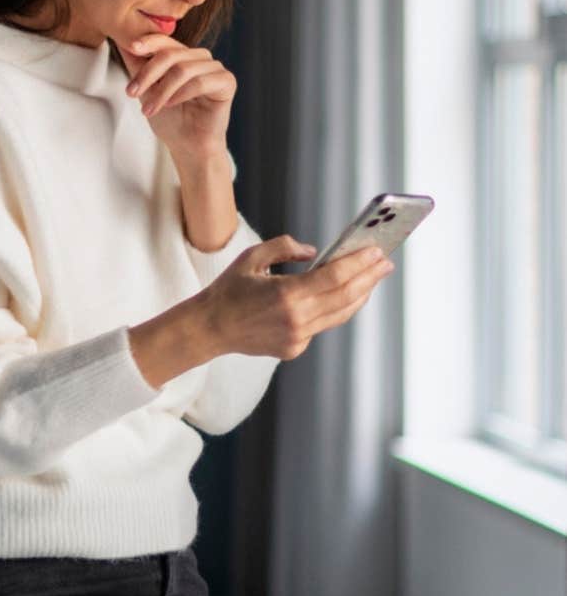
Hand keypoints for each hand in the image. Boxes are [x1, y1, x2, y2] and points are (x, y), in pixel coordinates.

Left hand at [116, 33, 236, 159]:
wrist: (187, 146)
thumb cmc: (170, 119)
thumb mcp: (146, 89)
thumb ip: (137, 65)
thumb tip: (120, 40)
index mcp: (183, 55)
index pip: (164, 40)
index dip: (148, 42)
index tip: (132, 48)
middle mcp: (200, 57)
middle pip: (171, 54)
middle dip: (148, 74)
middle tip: (131, 92)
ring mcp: (215, 68)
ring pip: (183, 70)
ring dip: (161, 91)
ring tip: (148, 110)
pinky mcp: (227, 82)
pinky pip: (200, 82)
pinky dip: (181, 94)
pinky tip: (170, 105)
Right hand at [193, 237, 394, 360]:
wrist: (210, 328)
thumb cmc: (229, 289)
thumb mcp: (253, 257)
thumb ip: (285, 248)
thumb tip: (315, 252)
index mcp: (286, 294)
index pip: (334, 277)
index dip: (359, 263)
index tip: (377, 251)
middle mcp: (296, 319)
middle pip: (345, 297)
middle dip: (369, 278)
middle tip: (385, 262)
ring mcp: (297, 338)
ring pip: (340, 314)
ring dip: (360, 295)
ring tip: (373, 277)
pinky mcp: (295, 348)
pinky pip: (323, 325)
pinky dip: (336, 308)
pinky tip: (345, 295)